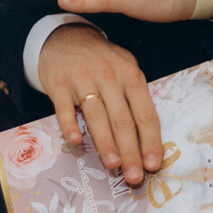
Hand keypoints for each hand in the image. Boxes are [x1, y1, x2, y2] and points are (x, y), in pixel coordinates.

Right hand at [36, 25, 161, 184]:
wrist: (65, 36)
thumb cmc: (101, 61)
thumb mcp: (124, 70)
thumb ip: (134, 99)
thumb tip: (145, 142)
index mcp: (130, 74)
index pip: (145, 113)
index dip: (150, 141)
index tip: (153, 165)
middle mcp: (109, 75)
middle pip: (123, 119)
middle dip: (130, 151)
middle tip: (134, 176)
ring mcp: (82, 77)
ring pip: (97, 116)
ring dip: (106, 143)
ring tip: (113, 165)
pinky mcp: (58, 82)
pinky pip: (65, 108)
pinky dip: (70, 125)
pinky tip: (76, 142)